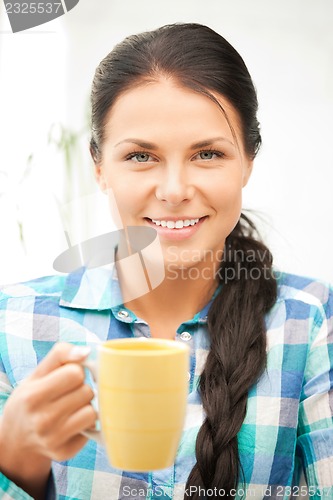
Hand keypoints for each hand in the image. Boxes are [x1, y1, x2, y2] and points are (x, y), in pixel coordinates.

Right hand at [0, 342, 95, 497]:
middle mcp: (42, 420)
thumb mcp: (38, 373)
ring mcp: (53, 440)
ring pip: (92, 412)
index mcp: (33, 396)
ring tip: (72, 407)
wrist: (16, 438)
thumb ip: (61, 354)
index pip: (75, 373)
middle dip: (81, 388)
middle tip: (68, 394)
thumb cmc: (31, 398)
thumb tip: (86, 352)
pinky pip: (92, 429)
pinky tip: (72, 423)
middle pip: (86, 392)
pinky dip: (85, 423)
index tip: (67, 376)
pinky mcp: (65, 453)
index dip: (76, 371)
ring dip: (86, 406)